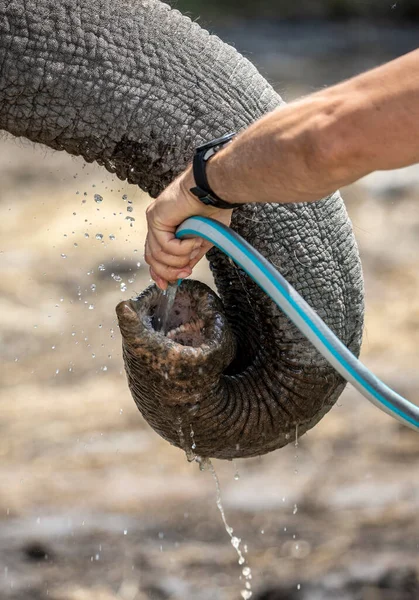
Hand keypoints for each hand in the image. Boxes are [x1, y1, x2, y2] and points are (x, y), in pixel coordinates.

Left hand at [145, 166, 232, 289]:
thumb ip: (191, 255)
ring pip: (157, 255)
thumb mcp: (203, 239)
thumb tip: (184, 270)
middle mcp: (157, 225)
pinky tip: (193, 239)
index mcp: (166, 229)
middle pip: (152, 259)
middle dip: (168, 272)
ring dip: (179, 258)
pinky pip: (164, 245)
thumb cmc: (213, 208)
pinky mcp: (155, 217)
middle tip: (185, 272)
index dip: (159, 273)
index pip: (154, 256)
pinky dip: (181, 247)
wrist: (215, 190)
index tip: (167, 286)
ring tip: (195, 247)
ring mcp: (154, 221)